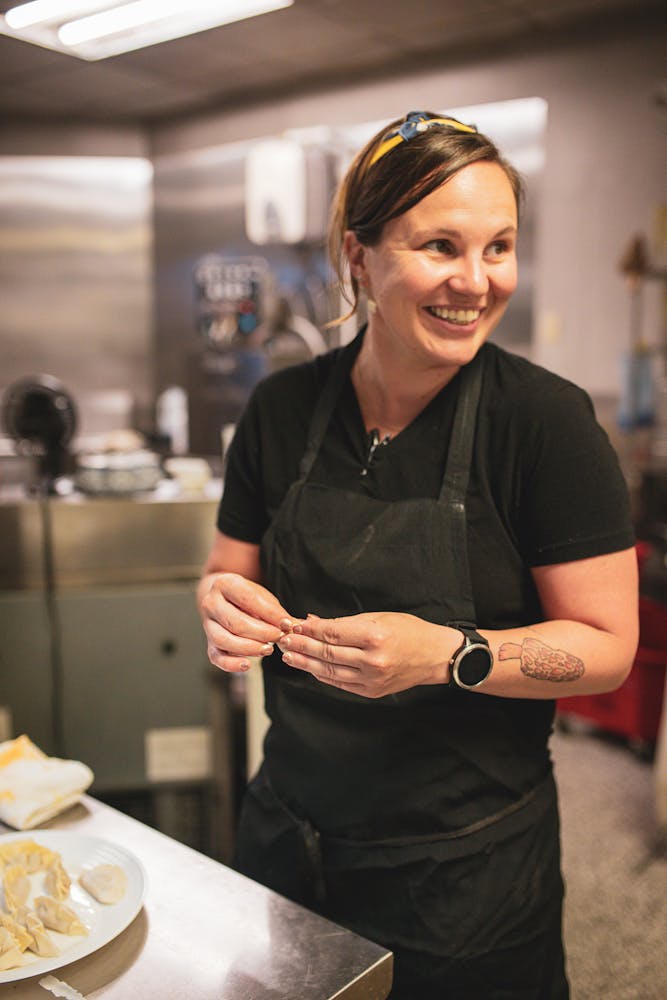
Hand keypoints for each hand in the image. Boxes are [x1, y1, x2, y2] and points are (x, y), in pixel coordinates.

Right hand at [200, 572, 297, 672]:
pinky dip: (231, 664)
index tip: (287, 624)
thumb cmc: (248, 598)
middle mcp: (211, 603)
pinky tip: (248, 665)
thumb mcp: (263, 598)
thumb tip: (296, 626)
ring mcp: (207, 624)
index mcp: (225, 584)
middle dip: (261, 633)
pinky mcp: (209, 643)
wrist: (225, 600)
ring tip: (268, 650)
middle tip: (279, 637)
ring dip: (249, 648)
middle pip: (235, 622)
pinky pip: (216, 657)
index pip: (248, 599)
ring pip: (224, 640)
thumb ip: (276, 612)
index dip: (270, 613)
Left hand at [277, 612, 453, 697]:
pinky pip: (340, 684)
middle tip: (282, 640)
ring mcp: (372, 679)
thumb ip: (344, 622)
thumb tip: (312, 621)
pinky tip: (310, 667)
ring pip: (329, 671)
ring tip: (288, 656)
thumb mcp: (379, 617)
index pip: (332, 632)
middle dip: (301, 646)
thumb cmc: (409, 631)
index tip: (293, 625)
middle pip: (327, 652)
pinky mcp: (372, 691)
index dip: (309, 629)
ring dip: (305, 663)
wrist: (436, 656)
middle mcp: (372, 660)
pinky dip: (322, 675)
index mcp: (375, 636)